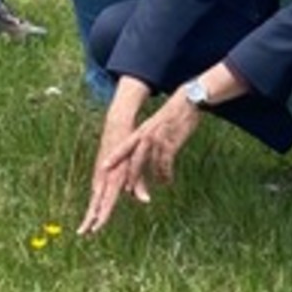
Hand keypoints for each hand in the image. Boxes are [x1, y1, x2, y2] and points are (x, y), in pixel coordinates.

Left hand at [79, 94, 201, 234]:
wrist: (188, 101)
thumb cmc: (172, 115)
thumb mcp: (155, 125)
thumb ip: (148, 137)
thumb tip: (144, 152)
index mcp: (141, 131)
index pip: (123, 145)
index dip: (113, 156)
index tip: (103, 166)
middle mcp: (146, 135)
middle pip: (134, 159)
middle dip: (131, 176)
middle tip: (128, 191)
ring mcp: (158, 139)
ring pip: (150, 164)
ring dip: (153, 177)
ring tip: (154, 187)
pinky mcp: (171, 143)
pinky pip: (165, 164)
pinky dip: (165, 175)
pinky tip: (167, 180)